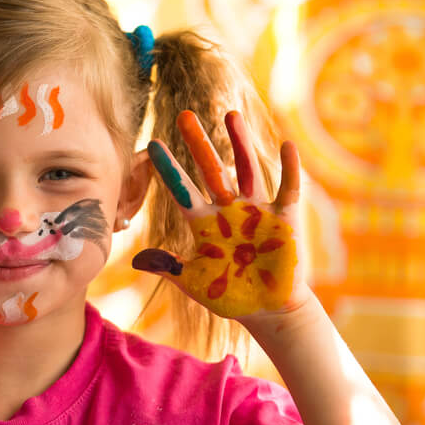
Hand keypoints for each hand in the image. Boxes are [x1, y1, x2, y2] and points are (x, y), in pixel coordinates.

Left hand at [133, 110, 310, 320]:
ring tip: (231, 115)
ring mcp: (256, 212)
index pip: (181, 190)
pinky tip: (286, 144)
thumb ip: (168, 266)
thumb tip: (135, 260)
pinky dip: (289, 168)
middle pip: (211, 170)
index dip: (168, 168)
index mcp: (203, 223)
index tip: (152, 144)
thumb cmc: (228, 295)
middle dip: (198, 144)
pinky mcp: (284, 220)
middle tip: (185, 115)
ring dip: (240, 143)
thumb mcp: (193, 282)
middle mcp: (227, 210)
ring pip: (246, 170)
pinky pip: (288, 189)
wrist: (266, 309)